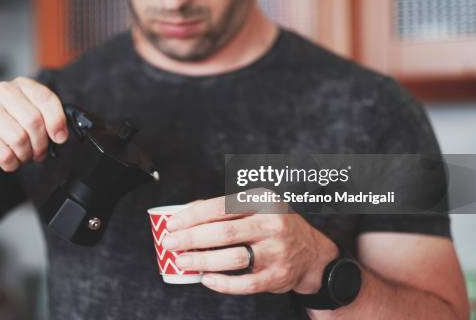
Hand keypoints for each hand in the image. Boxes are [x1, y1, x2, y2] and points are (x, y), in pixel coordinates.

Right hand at [0, 77, 68, 171]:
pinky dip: (11, 163)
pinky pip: (4, 153)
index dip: (57, 121)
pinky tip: (9, 160)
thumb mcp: (22, 114)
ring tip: (22, 156)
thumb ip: (43, 118)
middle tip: (38, 153)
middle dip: (41, 144)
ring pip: (20, 138)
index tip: (59, 137)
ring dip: (25, 155)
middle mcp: (3, 92)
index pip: (47, 99)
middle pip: (34, 121)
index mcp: (20, 86)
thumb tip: (61, 133)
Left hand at [162, 194, 338, 294]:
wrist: (312, 253)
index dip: (193, 216)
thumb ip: (225, 208)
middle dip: (192, 238)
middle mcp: (272, 223)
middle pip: (224, 232)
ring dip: (203, 261)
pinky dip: (222, 283)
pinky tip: (206, 279)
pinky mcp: (278, 276)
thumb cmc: (274, 226)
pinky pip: (245, 283)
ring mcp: (277, 251)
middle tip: (171, 244)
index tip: (172, 224)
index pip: (221, 206)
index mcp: (263, 201)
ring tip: (182, 262)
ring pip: (233, 258)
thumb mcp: (257, 206)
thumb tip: (186, 213)